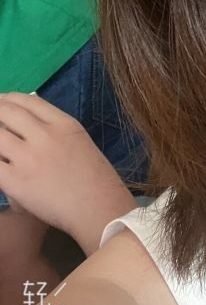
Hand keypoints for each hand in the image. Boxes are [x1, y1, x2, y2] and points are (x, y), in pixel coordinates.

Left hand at [0, 92, 138, 253]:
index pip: (30, 101)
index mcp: (63, 124)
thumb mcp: (79, 140)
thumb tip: (27, 123)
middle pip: (8, 113)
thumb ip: (56, 129)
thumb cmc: (94, 177)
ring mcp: (29, 158)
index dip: (9, 98)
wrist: (97, 206)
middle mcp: (45, 135)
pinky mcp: (16, 181)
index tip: (1, 100)